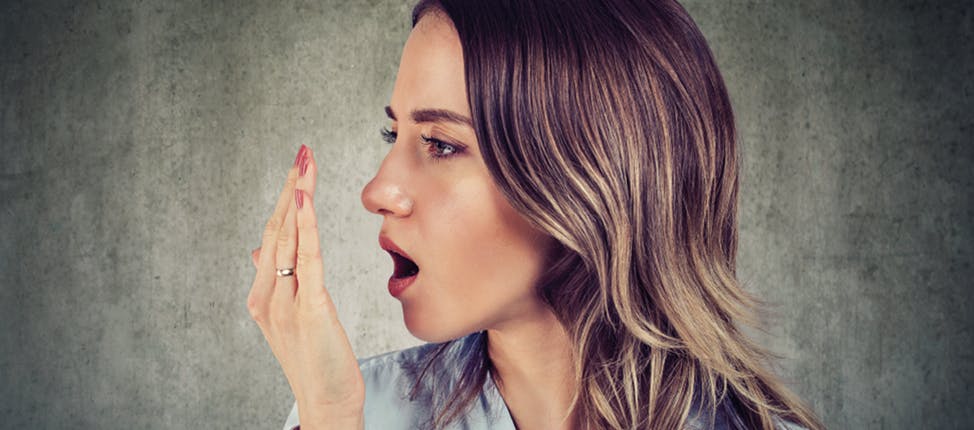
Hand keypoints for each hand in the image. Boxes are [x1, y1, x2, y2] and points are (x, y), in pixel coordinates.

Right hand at [247, 145, 364, 428]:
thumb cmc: (317, 361)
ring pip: (288, 238)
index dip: (285, 199)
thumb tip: (257, 250)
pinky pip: (306, 259)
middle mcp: (267, 295)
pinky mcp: (308, 309)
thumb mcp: (290, 318)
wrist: (326, 403)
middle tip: (302, 150)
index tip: (297, 167)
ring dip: (297, 195)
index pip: (273, 236)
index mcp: (262, 295)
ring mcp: (283, 302)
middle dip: (290, 186)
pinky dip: (305, 226)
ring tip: (304, 161)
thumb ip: (275, 281)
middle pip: (277, 229)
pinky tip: (305, 197)